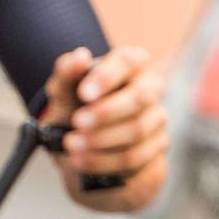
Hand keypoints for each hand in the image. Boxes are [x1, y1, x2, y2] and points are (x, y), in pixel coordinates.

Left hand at [42, 45, 168, 208]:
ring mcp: (156, 120)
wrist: (76, 153)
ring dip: (100, 141)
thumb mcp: (61, 96)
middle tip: (76, 122)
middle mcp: (150, 89)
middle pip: (141, 97)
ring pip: (138, 130)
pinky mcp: (156, 150)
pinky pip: (136, 158)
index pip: (129, 60)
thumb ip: (66, 75)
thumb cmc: (73, 113)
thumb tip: (78, 57)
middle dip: (106, 112)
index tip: (84, 94)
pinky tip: (81, 161)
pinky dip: (103, 162)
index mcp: (130, 66)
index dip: (107, 76)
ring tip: (71, 145)